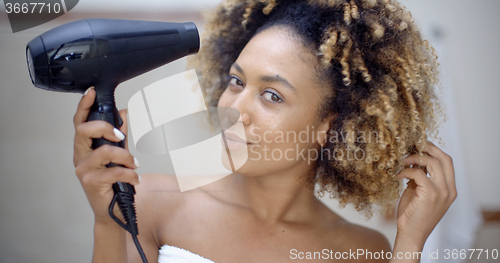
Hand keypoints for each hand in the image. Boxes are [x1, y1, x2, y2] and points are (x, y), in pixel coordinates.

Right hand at [73, 87, 140, 222]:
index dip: (83, 106)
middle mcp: (79, 157)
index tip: (91, 92)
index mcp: (84, 147)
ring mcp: (83, 170)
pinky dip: (130, 174)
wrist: (112, 212)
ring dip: (126, 156)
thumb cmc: (113, 183)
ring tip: (134, 165)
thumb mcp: (117, 156)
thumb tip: (124, 113)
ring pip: (105, 151)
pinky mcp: (91, 182)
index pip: (79, 122)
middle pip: (83, 130)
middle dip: (104, 127)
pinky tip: (135, 179)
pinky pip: (115, 171)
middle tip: (120, 136)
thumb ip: (118, 136)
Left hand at [395, 141, 456, 244]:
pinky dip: (407, 171)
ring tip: (403, 160)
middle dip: (428, 148)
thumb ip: (421, 179)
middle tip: (412, 145)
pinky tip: (398, 175)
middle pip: (444, 158)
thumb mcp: (419, 193)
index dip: (434, 149)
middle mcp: (449, 190)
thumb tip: (414, 161)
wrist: (411, 234)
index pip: (448, 161)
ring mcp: (442, 192)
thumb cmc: (413, 215)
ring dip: (415, 158)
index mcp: (450, 189)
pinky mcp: (431, 194)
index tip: (420, 145)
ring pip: (432, 162)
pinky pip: (419, 173)